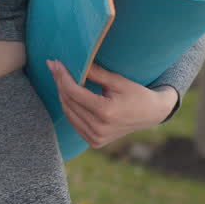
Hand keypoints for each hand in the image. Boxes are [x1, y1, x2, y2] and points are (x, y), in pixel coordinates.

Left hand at [46, 60, 176, 148]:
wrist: (150, 114)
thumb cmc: (136, 94)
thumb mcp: (117, 80)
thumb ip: (95, 73)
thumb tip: (72, 61)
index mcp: (106, 113)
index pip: (74, 92)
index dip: (62, 76)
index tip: (54, 63)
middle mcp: (99, 129)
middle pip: (69, 102)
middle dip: (59, 82)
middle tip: (54, 67)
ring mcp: (96, 138)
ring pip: (68, 112)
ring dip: (62, 94)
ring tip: (60, 77)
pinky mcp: (94, 142)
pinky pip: (73, 122)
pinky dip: (69, 107)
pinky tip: (68, 93)